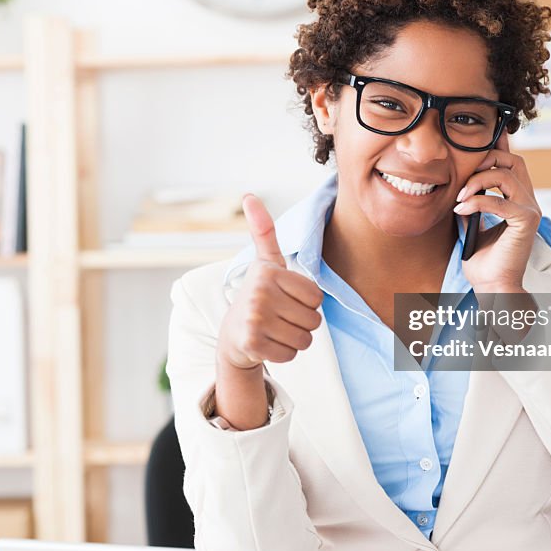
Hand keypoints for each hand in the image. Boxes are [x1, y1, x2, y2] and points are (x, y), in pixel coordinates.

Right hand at [217, 194, 324, 369]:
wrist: (233, 334)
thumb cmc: (259, 294)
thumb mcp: (265, 262)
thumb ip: (264, 231)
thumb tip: (249, 196)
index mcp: (268, 271)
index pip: (317, 297)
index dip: (307, 302)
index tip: (286, 298)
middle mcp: (259, 293)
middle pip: (314, 320)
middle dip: (302, 322)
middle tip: (280, 316)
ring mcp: (255, 320)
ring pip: (305, 339)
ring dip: (295, 339)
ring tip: (276, 329)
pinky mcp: (253, 344)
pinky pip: (291, 354)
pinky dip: (284, 353)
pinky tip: (269, 343)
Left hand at [453, 131, 541, 291]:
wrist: (491, 284)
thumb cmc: (482, 258)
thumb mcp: (471, 222)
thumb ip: (470, 201)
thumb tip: (458, 184)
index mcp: (518, 198)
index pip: (512, 163)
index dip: (499, 147)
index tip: (481, 138)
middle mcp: (528, 200)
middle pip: (513, 161)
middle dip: (486, 161)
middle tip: (463, 178)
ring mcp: (530, 209)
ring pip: (506, 176)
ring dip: (477, 182)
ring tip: (460, 197)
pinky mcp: (526, 221)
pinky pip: (500, 201)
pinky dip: (477, 202)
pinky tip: (462, 209)